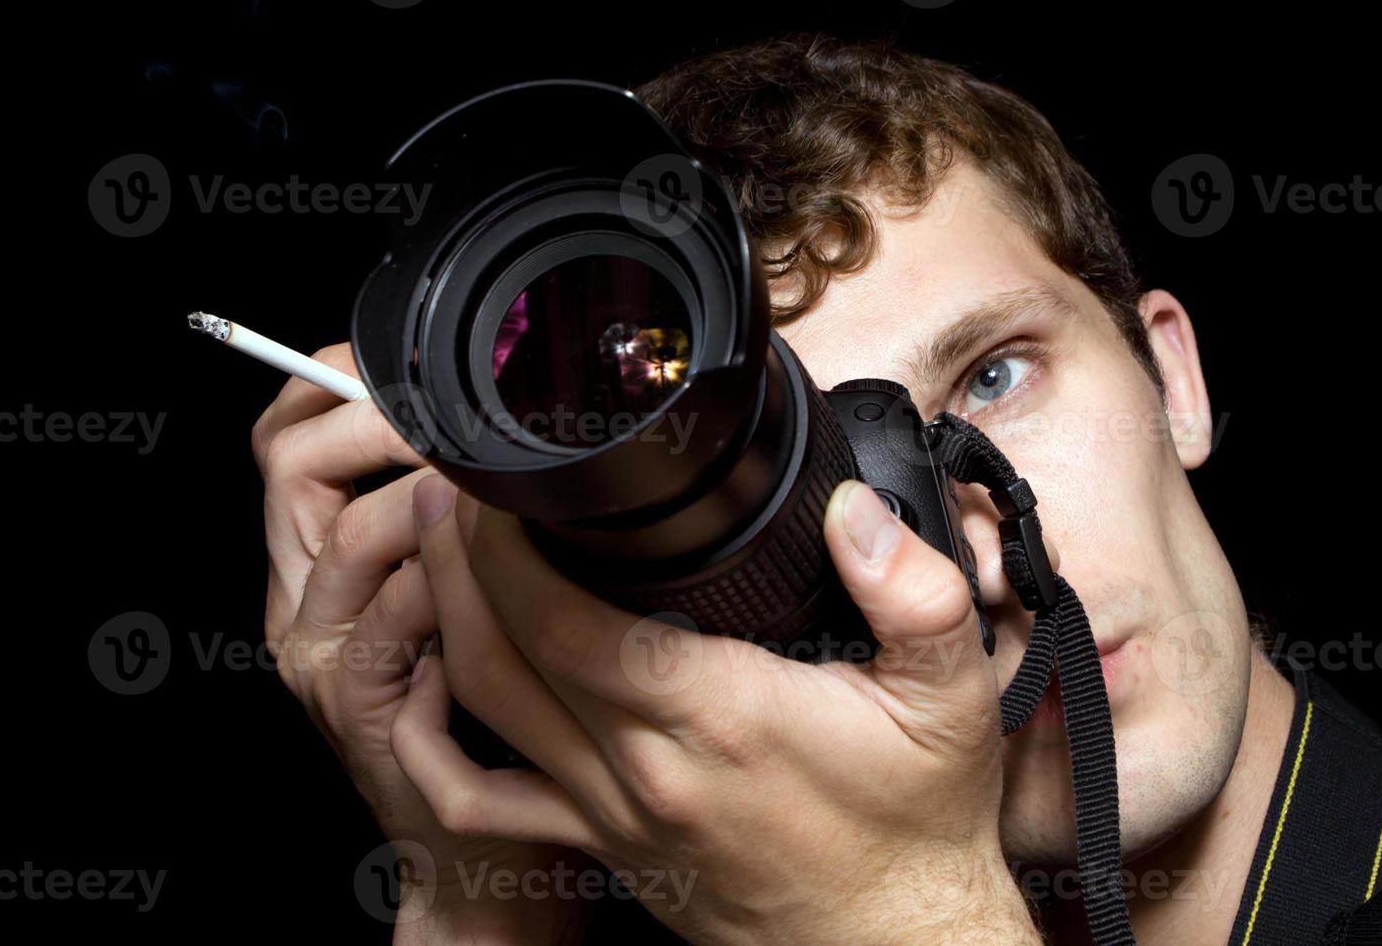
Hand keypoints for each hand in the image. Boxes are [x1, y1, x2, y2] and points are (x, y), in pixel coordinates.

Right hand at [253, 344, 590, 944]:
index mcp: (315, 565)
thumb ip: (461, 526)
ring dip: (438, 501)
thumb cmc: (488, 715)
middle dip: (383, 424)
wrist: (472, 849)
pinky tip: (501, 590)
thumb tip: (510, 437)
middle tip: (466, 428)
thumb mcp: (466, 599)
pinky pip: (396, 611)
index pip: (284, 440)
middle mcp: (297, 600)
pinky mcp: (353, 702)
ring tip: (501, 509)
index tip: (414, 368)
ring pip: (352, 528)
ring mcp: (316, 653)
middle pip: (289, 461)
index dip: (335, 383)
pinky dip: (454, 582)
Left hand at [394, 473, 1044, 944]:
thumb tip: (852, 511)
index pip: (563, 619)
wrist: (897, 944)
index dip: (505, 544)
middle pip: (499, 652)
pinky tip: (430, 692)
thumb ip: (915, 592)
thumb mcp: (950, 697)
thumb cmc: (917, 825)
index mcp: (717, 714)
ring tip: (430, 556)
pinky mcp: (605, 847)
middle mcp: (643, 767)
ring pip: (481, 712)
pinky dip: (434, 744)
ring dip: (441, 626)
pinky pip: (485, 801)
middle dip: (455, 560)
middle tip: (448, 490)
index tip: (503, 482)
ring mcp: (611, 814)